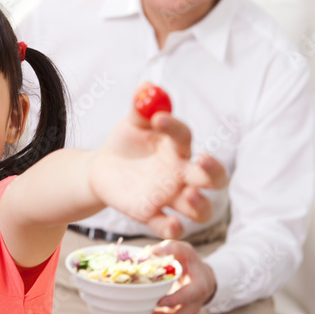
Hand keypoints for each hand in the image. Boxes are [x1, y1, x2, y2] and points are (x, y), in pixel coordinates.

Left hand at [90, 109, 227, 237]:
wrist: (102, 169)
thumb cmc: (126, 143)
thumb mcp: (131, 124)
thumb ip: (140, 107)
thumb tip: (147, 86)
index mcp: (178, 148)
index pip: (185, 136)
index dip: (174, 127)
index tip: (157, 119)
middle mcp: (181, 174)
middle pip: (213, 177)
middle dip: (213, 171)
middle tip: (201, 161)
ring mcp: (170, 197)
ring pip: (200, 209)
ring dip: (200, 205)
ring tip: (187, 194)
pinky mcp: (151, 214)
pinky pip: (169, 227)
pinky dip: (172, 227)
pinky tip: (169, 222)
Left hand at [139, 240, 216, 313]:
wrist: (202, 279)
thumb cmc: (191, 264)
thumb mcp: (185, 251)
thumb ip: (172, 247)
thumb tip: (153, 250)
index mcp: (198, 287)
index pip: (188, 296)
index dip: (174, 300)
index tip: (158, 302)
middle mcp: (194, 305)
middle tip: (138, 312)